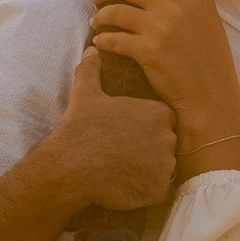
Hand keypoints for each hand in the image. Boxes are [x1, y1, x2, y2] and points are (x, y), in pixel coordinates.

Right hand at [45, 47, 177, 212]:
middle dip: (151, 148)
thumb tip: (91, 50)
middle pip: (167, 143)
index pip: (164, 120)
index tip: (129, 133)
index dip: (146, 128)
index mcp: (159, 112)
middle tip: (126, 152)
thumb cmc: (80, 128)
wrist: (71, 166)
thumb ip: (92, 70)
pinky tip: (127, 184)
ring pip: (165, 167)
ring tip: (126, 169)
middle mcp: (169, 137)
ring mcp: (166, 165)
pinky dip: (147, 190)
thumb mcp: (86, 93)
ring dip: (151, 170)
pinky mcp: (159, 190)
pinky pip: (160, 190)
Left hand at [89, 0, 239, 159]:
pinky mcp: (147, 50)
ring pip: (117, 10)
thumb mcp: (211, 20)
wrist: (211, 98)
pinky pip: (114, 38)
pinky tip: (100, 42)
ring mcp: (161, 27)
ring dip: (101, 15)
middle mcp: (176, 6)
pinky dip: (102, 39)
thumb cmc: (212, 62)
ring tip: (95, 22)